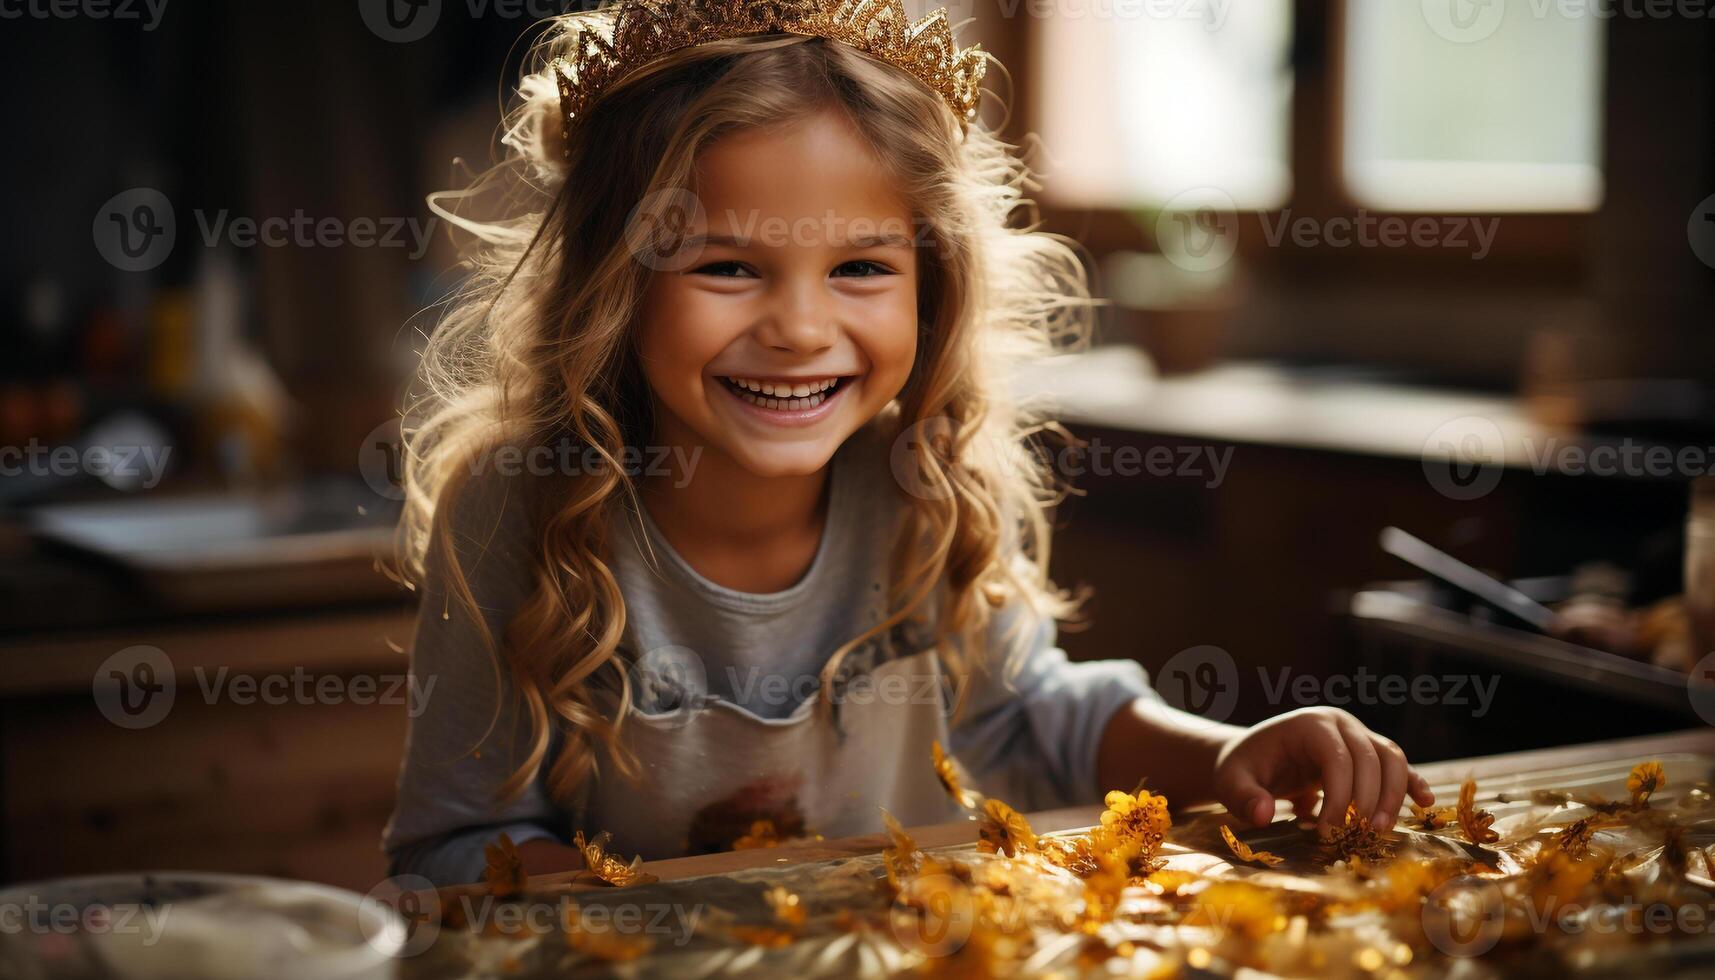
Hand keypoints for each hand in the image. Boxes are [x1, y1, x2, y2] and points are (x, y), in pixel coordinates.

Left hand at [1211, 707, 1433, 836]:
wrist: (1251, 759)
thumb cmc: (1242, 768)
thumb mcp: (1230, 781)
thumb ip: (1242, 796)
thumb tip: (1263, 813)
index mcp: (1309, 724)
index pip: (1338, 757)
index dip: (1340, 795)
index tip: (1328, 830)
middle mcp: (1339, 724)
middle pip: (1371, 757)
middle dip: (1370, 798)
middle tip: (1359, 835)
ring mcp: (1357, 735)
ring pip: (1392, 758)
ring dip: (1393, 795)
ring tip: (1380, 830)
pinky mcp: (1366, 753)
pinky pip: (1396, 765)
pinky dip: (1410, 783)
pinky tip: (1425, 803)